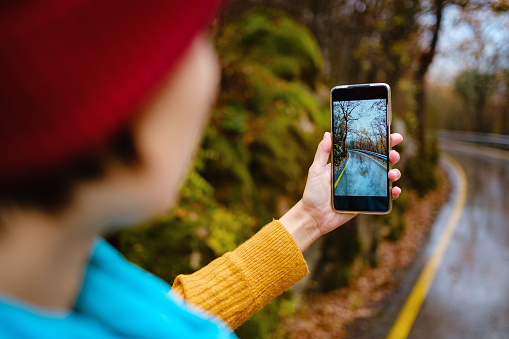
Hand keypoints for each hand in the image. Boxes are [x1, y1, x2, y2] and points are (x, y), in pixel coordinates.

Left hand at [280, 132, 402, 250]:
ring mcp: (365, 187)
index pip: (367, 148)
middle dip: (392, 155)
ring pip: (386, 177)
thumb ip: (322, 153)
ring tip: (392, 174)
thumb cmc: (313, 193)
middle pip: (381, 161)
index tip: (392, 135)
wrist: (314, 217)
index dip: (381, 141)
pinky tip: (394, 190)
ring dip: (394, 173)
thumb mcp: (316, 170)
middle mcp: (359, 173)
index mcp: (349, 163)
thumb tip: (328, 134)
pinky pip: (385, 196)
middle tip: (393, 155)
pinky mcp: (367, 201)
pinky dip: (393, 192)